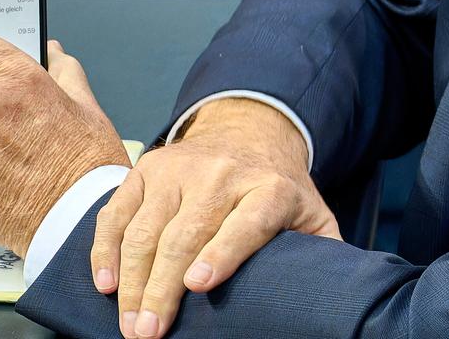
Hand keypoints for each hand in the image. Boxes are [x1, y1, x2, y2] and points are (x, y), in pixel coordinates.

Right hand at [94, 97, 339, 338]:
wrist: (251, 130)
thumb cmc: (279, 190)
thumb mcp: (312, 214)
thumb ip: (324, 251)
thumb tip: (342, 296)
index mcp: (270, 190)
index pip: (245, 223)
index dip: (221, 253)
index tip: (199, 285)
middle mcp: (223, 175)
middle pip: (185, 236)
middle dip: (162, 289)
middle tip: (147, 334)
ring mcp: (181, 169)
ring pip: (147, 229)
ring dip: (132, 280)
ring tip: (128, 323)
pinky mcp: (148, 167)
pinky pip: (118, 211)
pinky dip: (106, 249)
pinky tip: (106, 284)